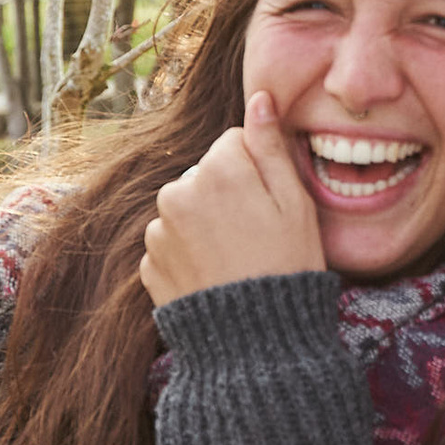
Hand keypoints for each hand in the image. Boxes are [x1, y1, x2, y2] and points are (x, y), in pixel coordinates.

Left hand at [141, 90, 325, 306]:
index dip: (258, 171)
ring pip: (187, 209)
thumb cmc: (287, 268)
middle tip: (257, 236)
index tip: (271, 205)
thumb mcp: (295, 204)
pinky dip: (190, 255)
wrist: (253, 345)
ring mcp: (158, 231)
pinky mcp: (149, 264)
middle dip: (228, 194)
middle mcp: (177, 193)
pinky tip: (216, 277)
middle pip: (206, 175)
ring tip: (236, 260)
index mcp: (216, 171)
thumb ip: (271, 147)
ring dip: (206, 225)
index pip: (234, 144)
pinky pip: (172, 244)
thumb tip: (260, 99)